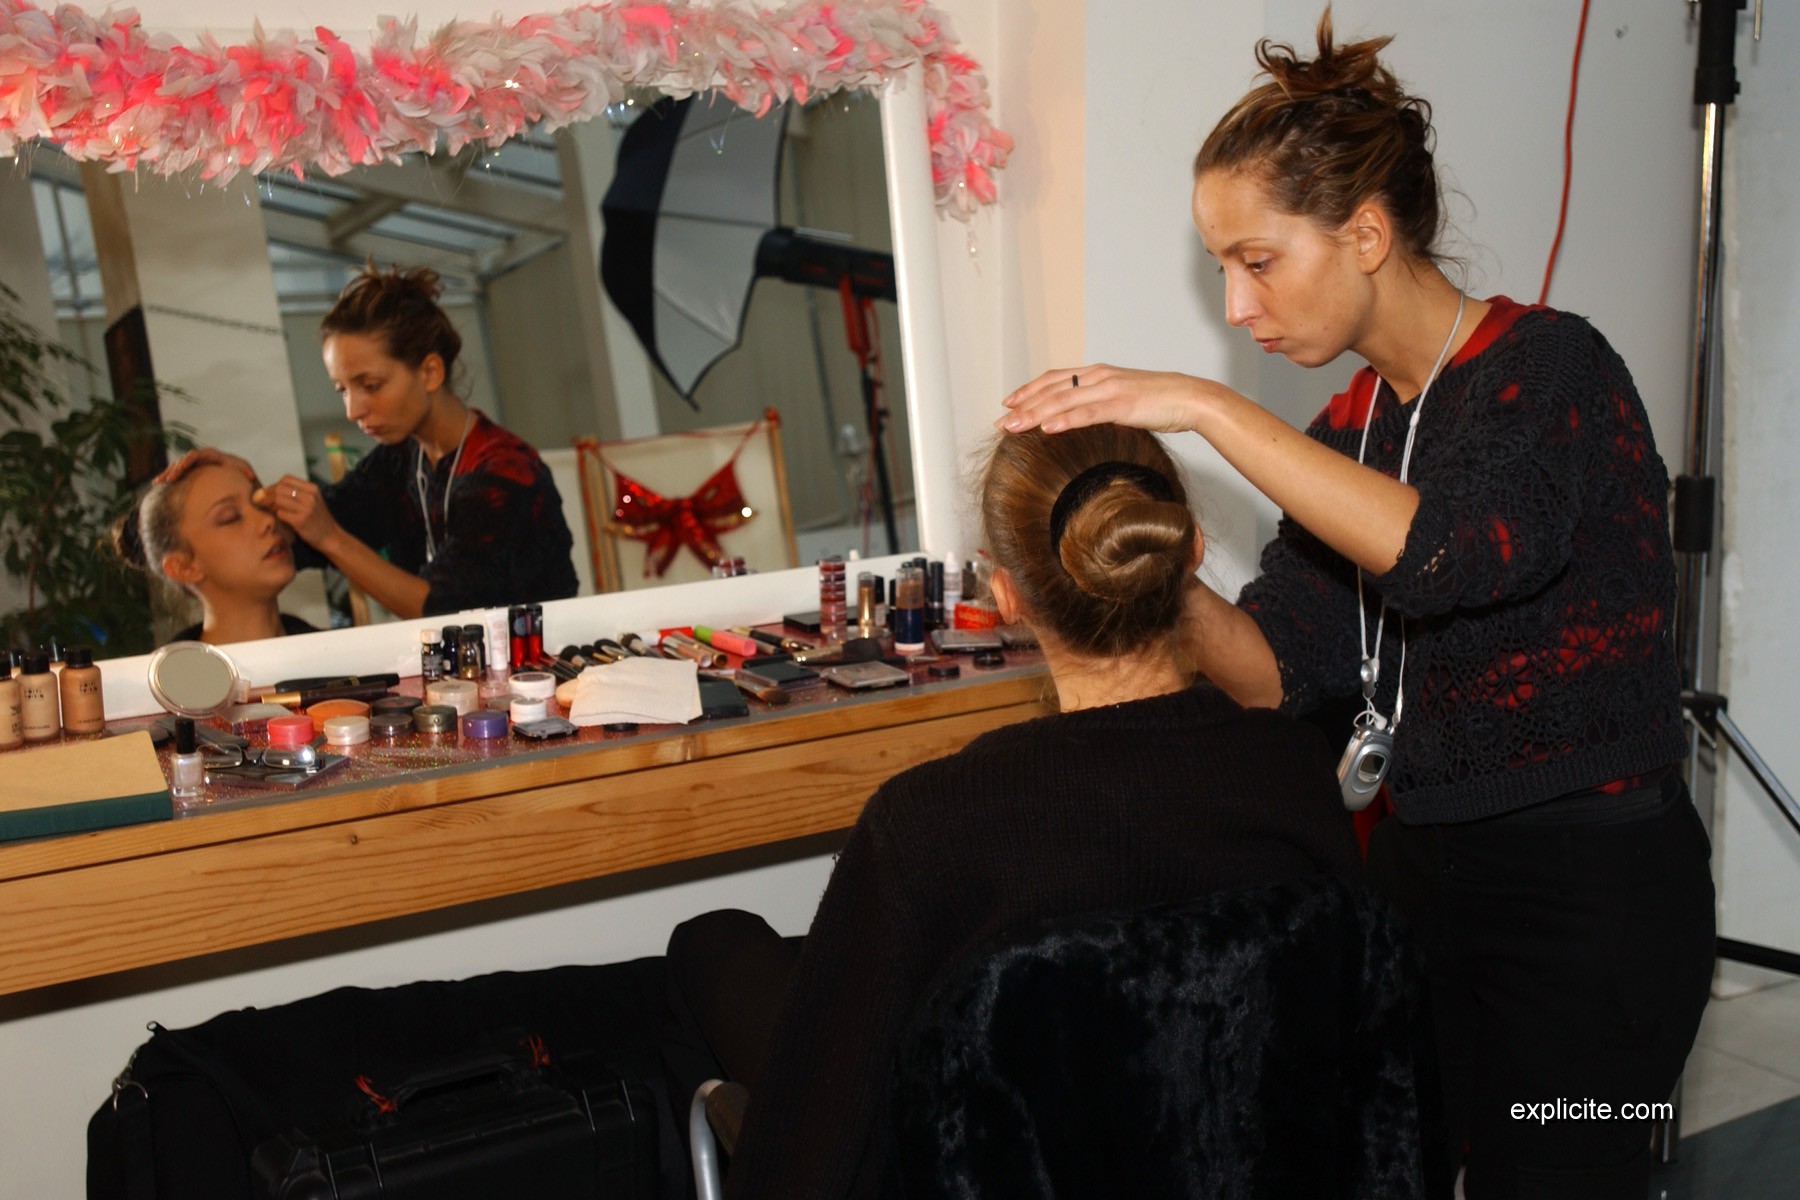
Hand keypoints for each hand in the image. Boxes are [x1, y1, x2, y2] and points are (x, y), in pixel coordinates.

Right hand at [156, 447, 256, 486]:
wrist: (241, 475)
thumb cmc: (244, 474)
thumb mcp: (246, 474)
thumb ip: (247, 474)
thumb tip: (252, 477)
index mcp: (213, 456)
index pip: (196, 455)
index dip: (187, 460)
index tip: (180, 468)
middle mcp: (202, 458)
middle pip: (184, 460)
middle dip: (174, 469)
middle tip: (166, 480)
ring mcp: (196, 464)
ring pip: (178, 467)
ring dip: (167, 474)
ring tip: (157, 483)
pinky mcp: (193, 471)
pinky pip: (178, 473)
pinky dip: (169, 477)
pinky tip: (158, 484)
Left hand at [264, 474, 339, 549]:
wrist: (330, 536)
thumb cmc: (316, 518)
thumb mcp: (311, 500)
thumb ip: (294, 493)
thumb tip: (265, 491)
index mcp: (312, 488)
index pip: (286, 479)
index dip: (274, 485)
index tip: (269, 493)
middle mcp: (310, 496)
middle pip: (280, 488)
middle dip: (269, 495)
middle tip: (265, 502)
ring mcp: (306, 509)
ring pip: (278, 500)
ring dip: (272, 505)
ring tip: (274, 510)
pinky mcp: (300, 521)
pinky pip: (280, 513)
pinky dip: (278, 515)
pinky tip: (282, 518)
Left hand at [997, 365, 1228, 435]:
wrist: (1191, 397)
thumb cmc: (1160, 402)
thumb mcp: (1123, 399)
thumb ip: (1100, 404)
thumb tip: (1081, 417)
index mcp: (1098, 374)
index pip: (1055, 379)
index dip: (1029, 390)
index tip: (1009, 403)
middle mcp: (1099, 376)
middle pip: (1051, 389)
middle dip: (1023, 406)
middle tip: (1000, 421)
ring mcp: (1109, 389)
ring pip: (1063, 400)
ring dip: (1034, 414)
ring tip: (1012, 427)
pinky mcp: (1121, 405)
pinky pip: (1086, 413)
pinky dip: (1063, 420)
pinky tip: (1046, 429)